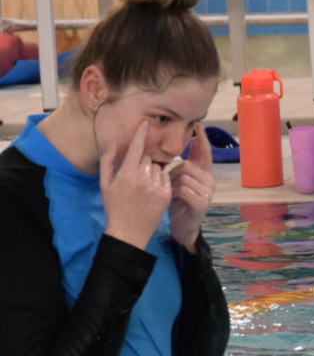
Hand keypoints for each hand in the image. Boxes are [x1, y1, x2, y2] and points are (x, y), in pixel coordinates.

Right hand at [100, 121, 171, 249]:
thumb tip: (113, 144)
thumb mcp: (105, 185)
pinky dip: (159, 183)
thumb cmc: (114, 207)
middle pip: (146, 158)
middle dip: (141, 164)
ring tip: (142, 189)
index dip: (140, 134)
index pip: (136, 148)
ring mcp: (156, 187)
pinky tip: (151, 194)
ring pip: (156, 168)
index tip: (145, 123)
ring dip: (151, 173)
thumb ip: (108, 162)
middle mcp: (142, 178)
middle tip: (134, 180)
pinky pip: (165, 179)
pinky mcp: (166, 195)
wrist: (128, 232)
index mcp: (126, 174)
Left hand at [168, 123, 214, 252]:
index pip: (205, 152)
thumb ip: (184, 166)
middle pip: (187, 164)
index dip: (202, 139)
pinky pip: (183, 188)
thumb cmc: (179, 203)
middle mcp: (210, 181)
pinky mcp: (202, 202)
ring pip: (184, 176)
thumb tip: (186, 144)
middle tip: (169, 183)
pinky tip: (173, 199)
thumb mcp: (181, 182)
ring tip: (171, 193)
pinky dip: (173, 192)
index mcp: (205, 174)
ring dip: (172, 183)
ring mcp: (208, 192)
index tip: (199, 125)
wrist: (183, 228)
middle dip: (173, 172)